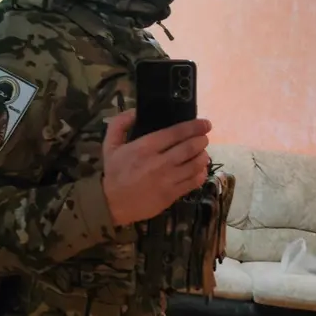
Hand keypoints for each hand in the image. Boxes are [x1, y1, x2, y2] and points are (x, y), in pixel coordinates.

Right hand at [102, 110, 210, 226]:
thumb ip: (120, 123)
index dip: (194, 126)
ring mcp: (167, 180)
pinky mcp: (172, 195)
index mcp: (145, 147)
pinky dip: (201, 173)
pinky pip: (194, 182)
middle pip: (190, 147)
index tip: (205, 123)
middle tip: (203, 138)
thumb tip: (136, 111)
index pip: (176, 133)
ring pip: (196, 164)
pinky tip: (199, 169)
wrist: (112, 204)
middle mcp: (159, 162)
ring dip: (203, 156)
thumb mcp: (110, 145)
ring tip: (202, 153)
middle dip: (201, 140)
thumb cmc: (114, 172)